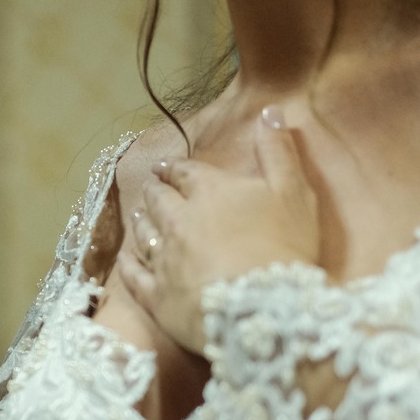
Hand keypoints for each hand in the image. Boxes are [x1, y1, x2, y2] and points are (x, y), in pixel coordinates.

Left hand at [117, 105, 320, 354]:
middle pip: (158, 200)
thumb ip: (278, 151)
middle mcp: (177, 221)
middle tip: (152, 188)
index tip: (167, 167)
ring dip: (141, 222)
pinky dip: (128, 264)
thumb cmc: (284, 248)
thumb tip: (269, 110)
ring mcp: (163, 260)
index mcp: (210, 192)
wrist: (261, 308)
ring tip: (139, 215)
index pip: (185, 172)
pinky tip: (126, 259)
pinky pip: (133, 275)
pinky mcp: (155, 296)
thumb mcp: (294, 192)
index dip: (175, 168)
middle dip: (155, 191)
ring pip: (143, 234)